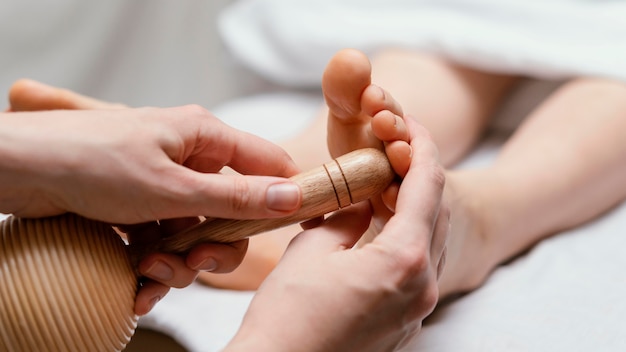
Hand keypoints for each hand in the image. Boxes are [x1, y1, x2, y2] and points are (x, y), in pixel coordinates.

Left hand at [2, 79, 302, 314]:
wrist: (18, 170)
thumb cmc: (91, 161)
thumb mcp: (172, 187)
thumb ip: (235, 197)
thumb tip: (292, 197)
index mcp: (204, 136)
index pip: (268, 163)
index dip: (283, 195)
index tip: (291, 228)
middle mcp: (187, 158)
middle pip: (232, 210)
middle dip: (216, 245)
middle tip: (198, 263)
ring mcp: (162, 185)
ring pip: (196, 233)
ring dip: (178, 263)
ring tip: (147, 272)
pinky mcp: (138, 208)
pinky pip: (164, 241)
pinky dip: (153, 266)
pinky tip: (135, 285)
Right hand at [227, 119, 447, 350]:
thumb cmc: (289, 316)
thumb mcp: (312, 249)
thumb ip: (346, 216)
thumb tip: (360, 202)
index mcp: (405, 260)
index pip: (428, 186)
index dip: (421, 147)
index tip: (411, 124)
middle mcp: (424, 287)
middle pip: (437, 213)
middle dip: (420, 175)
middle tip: (396, 150)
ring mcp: (417, 311)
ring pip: (431, 243)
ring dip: (415, 209)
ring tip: (386, 186)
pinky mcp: (404, 326)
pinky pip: (418, 271)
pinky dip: (407, 241)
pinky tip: (380, 231)